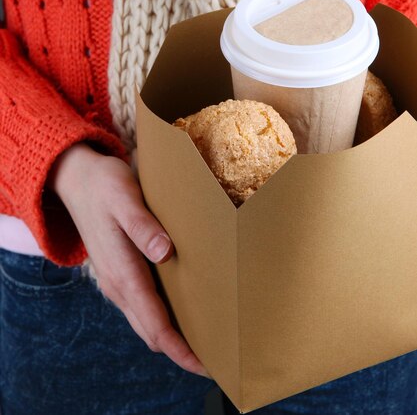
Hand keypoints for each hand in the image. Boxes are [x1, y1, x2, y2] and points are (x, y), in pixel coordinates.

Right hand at [48, 143, 208, 376]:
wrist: (76, 180)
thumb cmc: (104, 186)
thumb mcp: (124, 197)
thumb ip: (143, 226)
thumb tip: (165, 252)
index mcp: (122, 272)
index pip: (154, 324)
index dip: (180, 349)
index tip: (207, 365)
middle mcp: (117, 285)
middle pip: (152, 332)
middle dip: (181, 351)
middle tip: (217, 359)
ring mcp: (116, 281)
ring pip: (146, 323)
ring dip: (172, 337)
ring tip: (206, 340)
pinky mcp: (119, 273)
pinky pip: (142, 308)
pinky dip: (162, 320)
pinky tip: (183, 310)